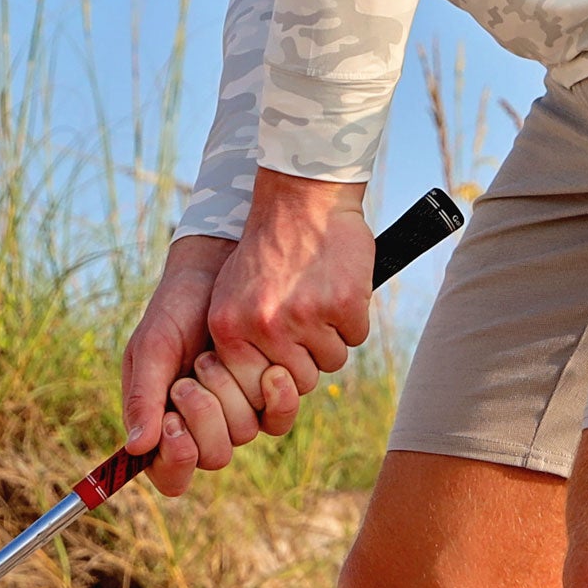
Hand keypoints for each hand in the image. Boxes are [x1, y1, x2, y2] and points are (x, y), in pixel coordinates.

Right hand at [120, 234, 302, 495]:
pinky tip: (270, 371)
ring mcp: (237, 411)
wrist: (216, 270)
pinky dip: (274, 398)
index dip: (174, 461)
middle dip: (202, 419)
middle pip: (212, 458)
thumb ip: (144, 395)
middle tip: (188, 381)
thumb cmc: (175, 309)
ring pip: (243, 436)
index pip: (170, 475)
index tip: (173, 424)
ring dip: (228, 395)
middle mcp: (202, 426)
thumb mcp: (153, 346)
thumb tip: (136, 447)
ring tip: (212, 355)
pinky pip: (277, 418)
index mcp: (164, 424)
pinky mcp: (267, 394)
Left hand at [205, 169, 373, 417]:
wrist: (301, 196)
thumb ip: (240, 342)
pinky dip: (354, 315)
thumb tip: (258, 391)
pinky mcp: (343, 303)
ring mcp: (304, 316)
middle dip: (310, 355)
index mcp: (231, 329)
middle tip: (308, 317)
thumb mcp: (232, 294)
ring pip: (332, 360)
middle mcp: (264, 327)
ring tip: (321, 295)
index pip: (258, 391)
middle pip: (302, 379)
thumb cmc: (268, 247)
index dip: (278, 376)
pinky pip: (357, 335)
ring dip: (334, 334)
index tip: (284, 354)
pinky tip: (339, 284)